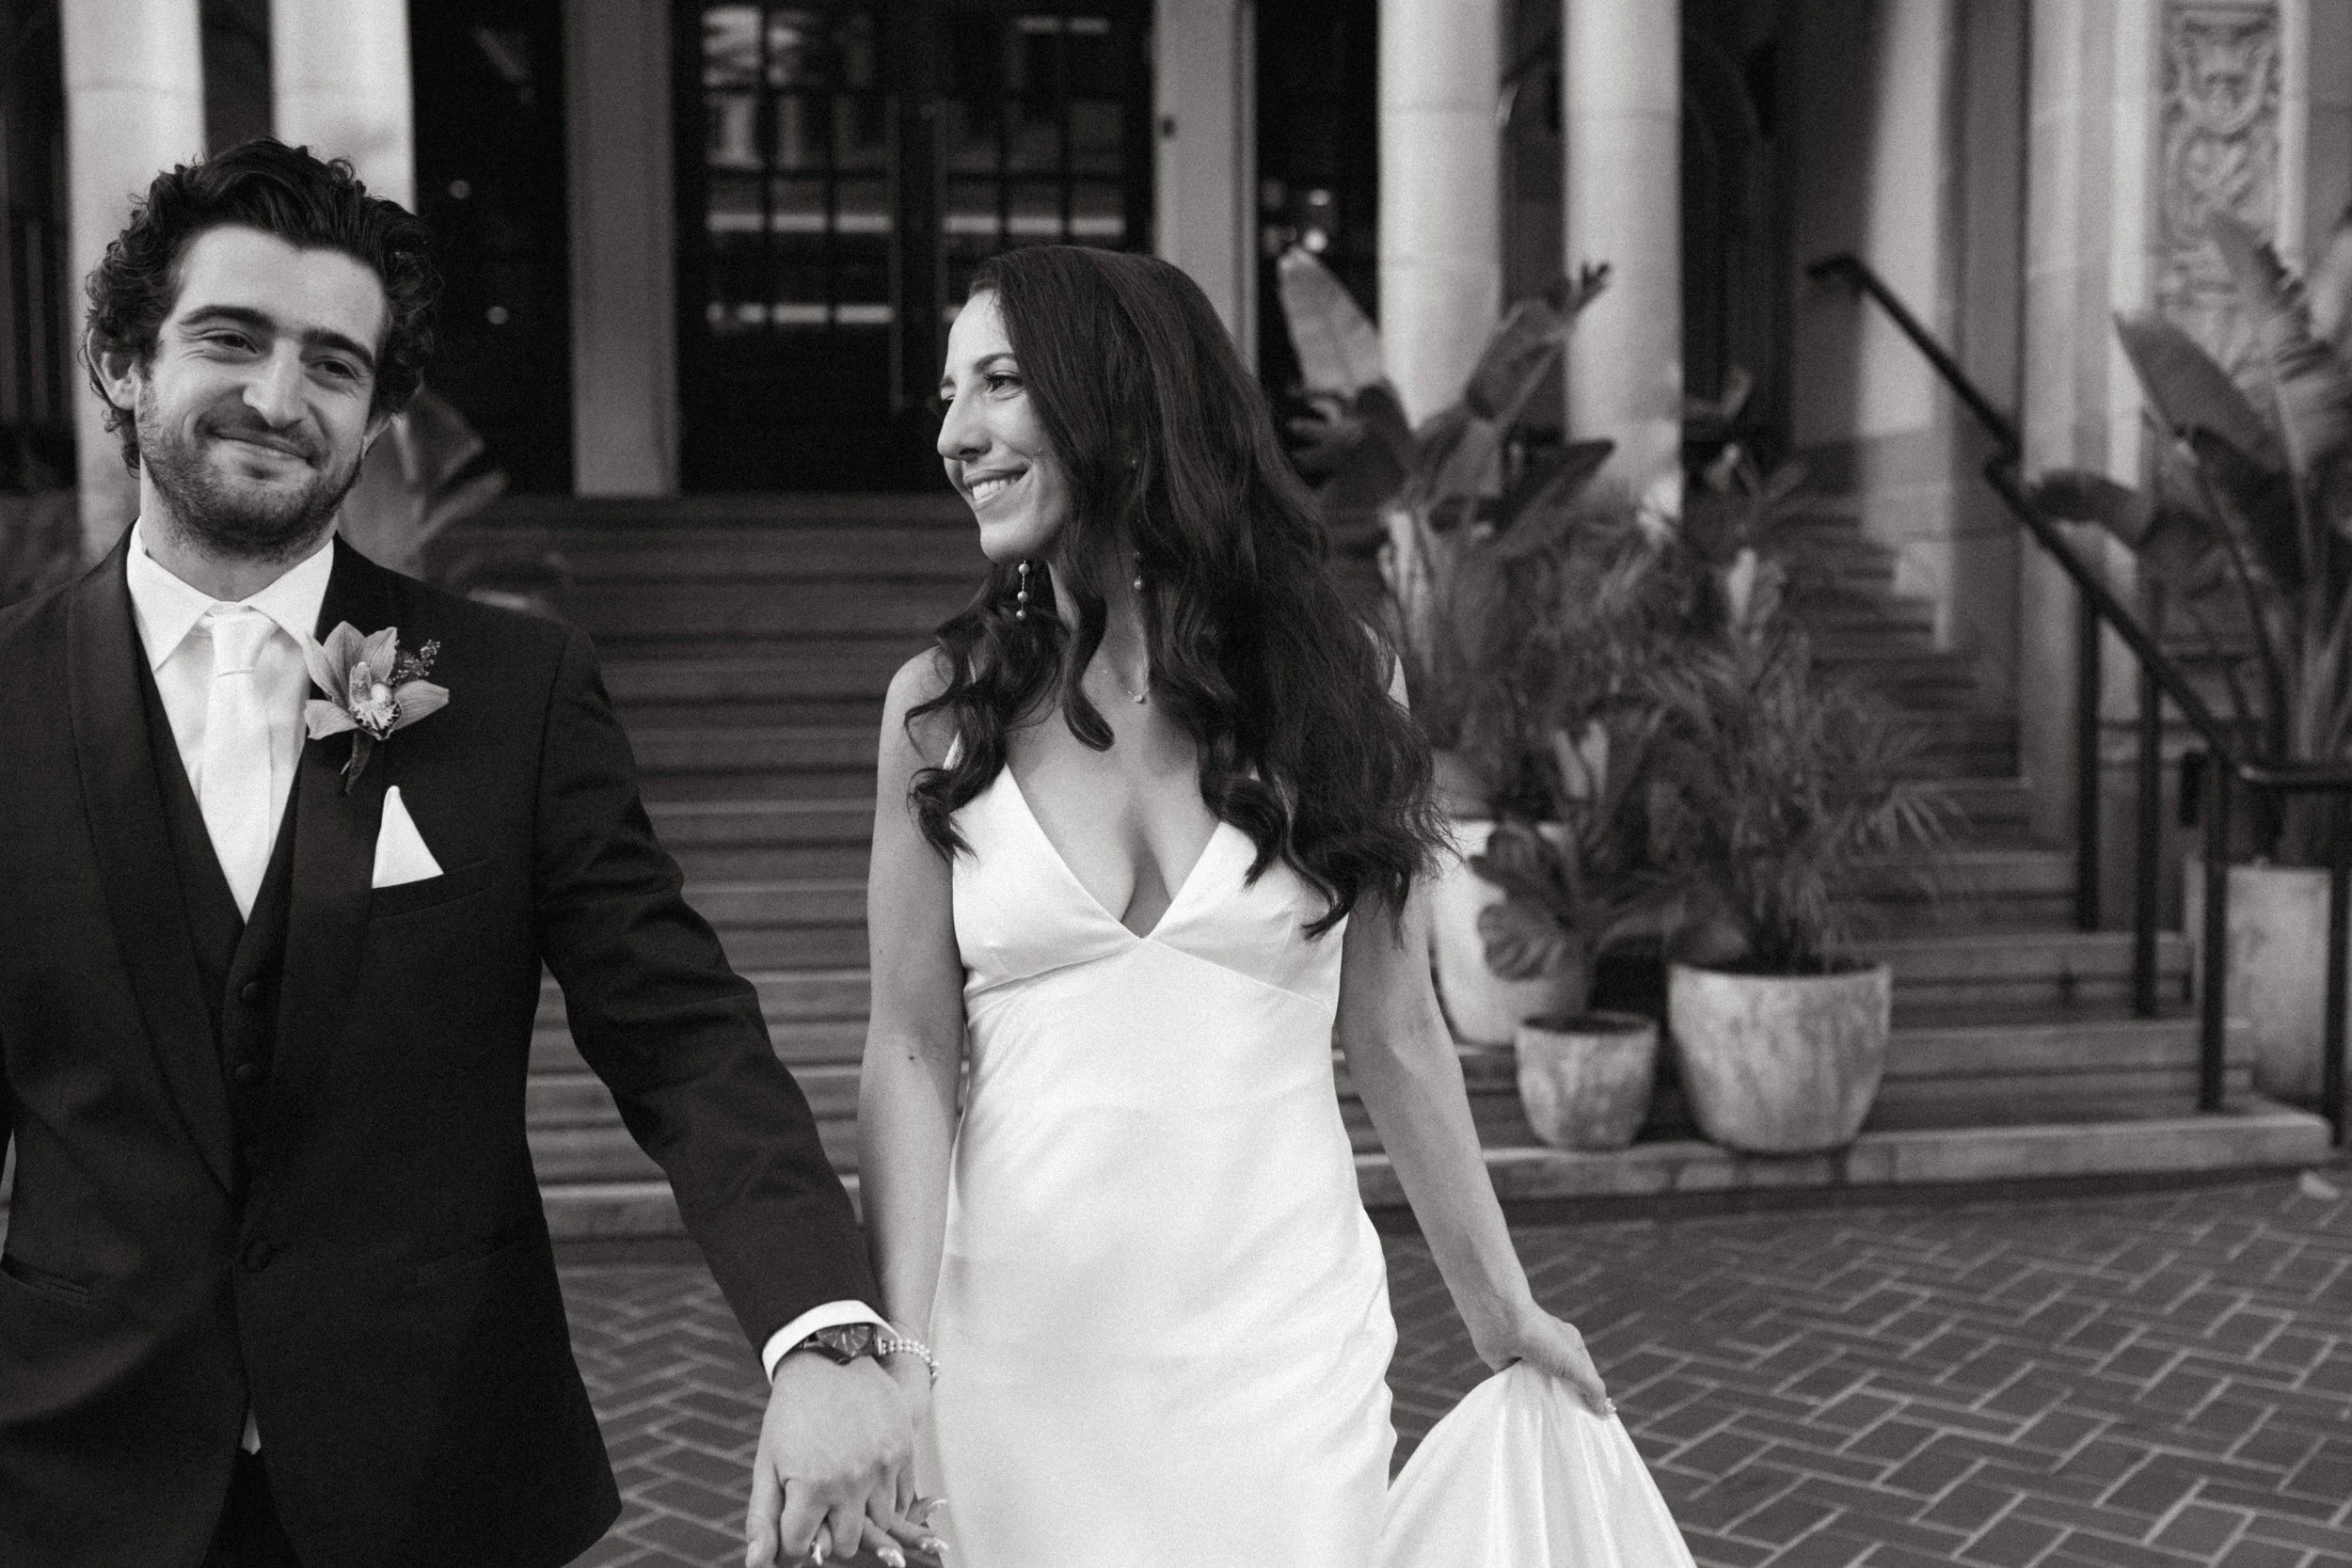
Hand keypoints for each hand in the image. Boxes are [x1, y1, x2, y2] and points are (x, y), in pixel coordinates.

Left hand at [746, 1352, 934, 1566]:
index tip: (793, 1527)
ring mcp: (882, 1467)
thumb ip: (763, 1518)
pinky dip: (885, 1500)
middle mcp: (850, 1481)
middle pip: (846, 1545)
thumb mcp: (767, 1462)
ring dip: (860, 1517)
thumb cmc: (791, 1414)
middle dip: (829, 1535)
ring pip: (877, 1526)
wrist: (830, 1358)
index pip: (802, 1547)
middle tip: (821, 1509)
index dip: (793, 1543)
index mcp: (811, 1486)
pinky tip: (867, 1479)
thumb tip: (758, 1565)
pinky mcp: (903, 1452)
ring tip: (844, 1490)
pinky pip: (902, 1500)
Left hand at [1473, 1299, 1611, 1417]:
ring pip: (1539, 1387)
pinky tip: (1526, 1416)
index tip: (1593, 1421)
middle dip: (1565, 1402)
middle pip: (1562, 1383)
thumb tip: (1605, 1411)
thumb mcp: (1573, 1362)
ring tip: (1548, 1428)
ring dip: (1542, 1402)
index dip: (1589, 1395)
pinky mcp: (1507, 1367)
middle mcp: (1549, 1350)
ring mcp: (1528, 1359)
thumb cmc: (1541, 1337)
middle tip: (1571, 1429)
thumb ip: (1591, 1386)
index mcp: (1568, 1344)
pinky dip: (1521, 1399)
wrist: (1501, 1322)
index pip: (1584, 1375)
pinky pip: (1518, 1388)